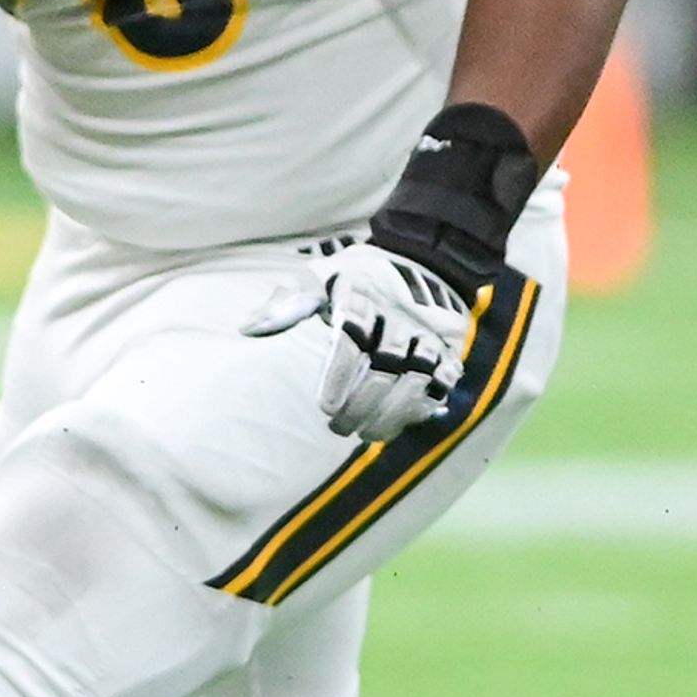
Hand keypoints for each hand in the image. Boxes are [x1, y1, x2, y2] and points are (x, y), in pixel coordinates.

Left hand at [243, 241, 472, 440]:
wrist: (422, 261)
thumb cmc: (355, 279)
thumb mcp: (320, 277)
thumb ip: (289, 302)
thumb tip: (248, 328)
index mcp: (362, 300)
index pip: (352, 340)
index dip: (340, 375)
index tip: (325, 406)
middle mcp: (398, 320)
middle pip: (385, 365)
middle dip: (363, 402)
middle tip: (338, 428)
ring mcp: (426, 336)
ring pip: (416, 378)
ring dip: (393, 411)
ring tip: (367, 435)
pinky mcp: (448, 349)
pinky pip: (443, 381)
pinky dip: (425, 404)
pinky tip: (403, 425)